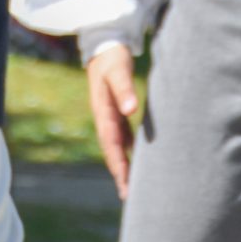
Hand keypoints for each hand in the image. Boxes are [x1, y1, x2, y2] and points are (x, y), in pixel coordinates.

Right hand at [86, 43, 141, 197]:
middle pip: (112, 150)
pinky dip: (127, 150)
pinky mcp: (116, 110)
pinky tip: (137, 159)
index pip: (111, 144)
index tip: (124, 183)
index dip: (118, 164)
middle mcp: (105, 117)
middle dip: (119, 172)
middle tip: (127, 196)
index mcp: (104, 112)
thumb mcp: (118, 70)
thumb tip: (130, 110)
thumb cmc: (113, 58)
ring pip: (116, 145)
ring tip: (130, 186)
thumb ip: (124, 88)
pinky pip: (121, 136)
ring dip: (123, 164)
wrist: (104, 44)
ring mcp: (110, 115)